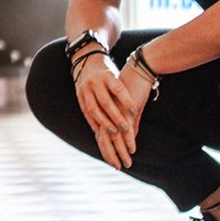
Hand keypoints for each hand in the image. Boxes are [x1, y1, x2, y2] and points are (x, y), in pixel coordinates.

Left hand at [72, 54, 137, 169]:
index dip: (105, 149)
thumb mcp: (108, 102)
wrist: (98, 57)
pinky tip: (132, 116)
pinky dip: (125, 104)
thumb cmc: (109, 82)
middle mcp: (90, 99)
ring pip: (108, 110)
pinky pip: (118, 93)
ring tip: (126, 139)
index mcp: (88, 107)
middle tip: (120, 162)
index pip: (97, 134)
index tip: (113, 162)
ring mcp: (98, 88)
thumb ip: (115, 118)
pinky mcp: (109, 78)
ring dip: (118, 124)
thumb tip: (125, 136)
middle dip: (111, 146)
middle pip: (100, 125)